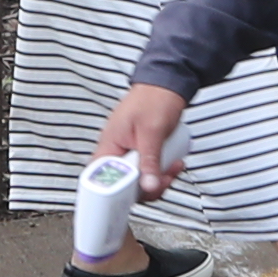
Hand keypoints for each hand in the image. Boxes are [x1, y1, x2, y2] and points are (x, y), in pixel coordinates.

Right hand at [97, 81, 191, 195]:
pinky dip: (161, 170)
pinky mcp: (140, 152)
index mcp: (109, 145)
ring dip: (158, 177)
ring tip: (173, 167)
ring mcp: (128, 152)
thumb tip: (148, 185)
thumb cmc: (154, 99)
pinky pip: (147, 169)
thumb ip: (149, 161)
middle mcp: (115, 151)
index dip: (121, 191)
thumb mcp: (152, 133)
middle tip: (164, 179)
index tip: (140, 192)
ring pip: (139, 179)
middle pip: (124, 184)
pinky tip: (173, 163)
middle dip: (148, 185)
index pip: (105, 179)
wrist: (167, 84)